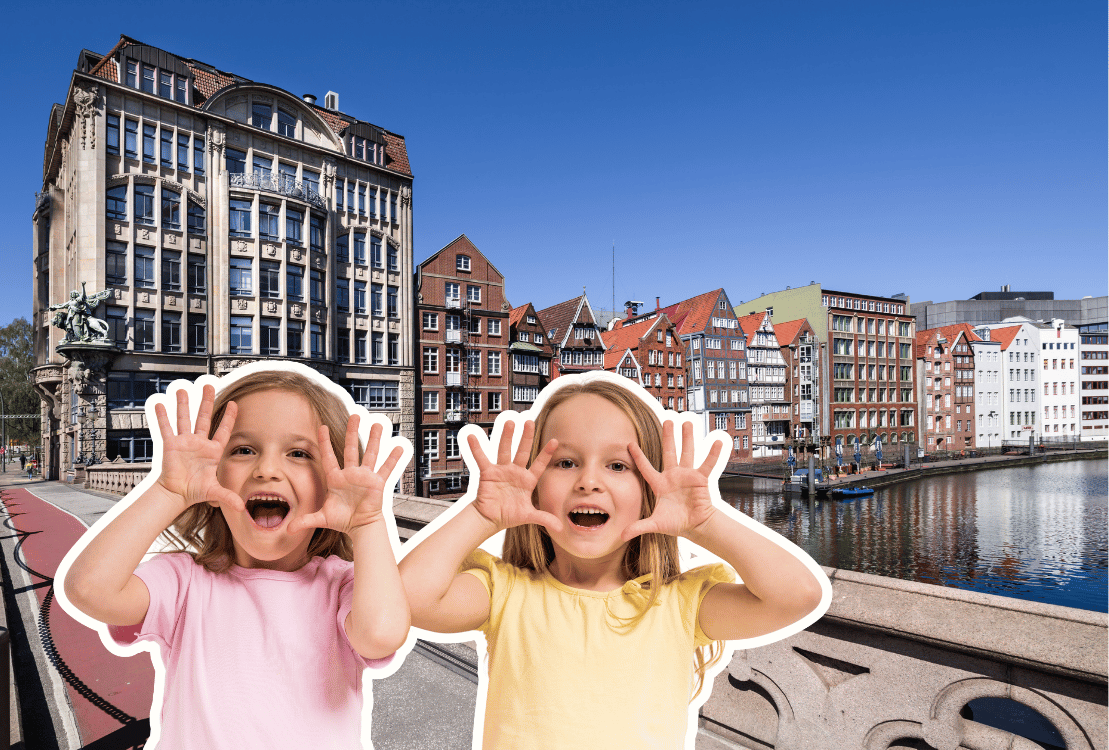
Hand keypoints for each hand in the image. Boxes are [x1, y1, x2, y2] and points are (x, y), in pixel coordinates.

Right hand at [153, 385, 240, 510]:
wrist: (176, 494)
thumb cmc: (194, 491)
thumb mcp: (214, 492)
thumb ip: (228, 497)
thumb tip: (241, 507)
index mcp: (213, 451)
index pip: (223, 430)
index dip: (229, 417)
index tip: (235, 404)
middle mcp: (199, 443)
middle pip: (204, 418)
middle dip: (207, 402)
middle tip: (209, 386)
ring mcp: (184, 442)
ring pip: (185, 418)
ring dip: (184, 404)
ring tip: (183, 389)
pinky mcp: (170, 445)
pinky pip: (166, 428)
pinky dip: (163, 416)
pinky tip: (160, 404)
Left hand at [288, 417, 403, 535]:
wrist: (360, 526)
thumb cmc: (342, 520)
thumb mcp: (322, 518)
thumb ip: (305, 520)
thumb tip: (288, 530)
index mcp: (336, 479)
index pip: (328, 457)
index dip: (324, 442)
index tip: (322, 427)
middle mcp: (351, 474)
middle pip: (351, 448)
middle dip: (353, 432)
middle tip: (355, 416)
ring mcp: (365, 477)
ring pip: (370, 454)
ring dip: (374, 439)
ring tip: (378, 425)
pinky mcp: (377, 483)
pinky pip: (386, 469)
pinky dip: (393, 459)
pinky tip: (399, 447)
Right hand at [468, 421, 562, 534]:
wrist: (491, 519)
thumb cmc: (509, 515)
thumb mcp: (529, 516)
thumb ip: (544, 518)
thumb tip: (560, 528)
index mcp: (528, 480)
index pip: (539, 464)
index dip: (546, 454)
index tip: (555, 441)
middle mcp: (516, 472)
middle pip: (523, 451)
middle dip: (526, 437)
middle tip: (529, 422)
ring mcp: (502, 470)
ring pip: (505, 450)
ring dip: (506, 437)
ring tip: (509, 422)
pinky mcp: (488, 473)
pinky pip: (482, 459)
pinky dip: (477, 448)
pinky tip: (472, 436)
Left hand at [622, 420, 722, 540]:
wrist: (695, 526)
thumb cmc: (675, 523)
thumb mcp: (655, 524)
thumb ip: (638, 527)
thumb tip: (620, 536)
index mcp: (659, 484)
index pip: (646, 468)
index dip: (638, 457)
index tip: (630, 443)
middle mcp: (673, 476)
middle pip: (669, 452)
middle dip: (668, 437)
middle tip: (667, 420)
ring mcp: (687, 475)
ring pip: (687, 453)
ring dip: (688, 438)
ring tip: (688, 422)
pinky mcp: (700, 479)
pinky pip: (707, 464)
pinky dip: (713, 453)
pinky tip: (717, 440)